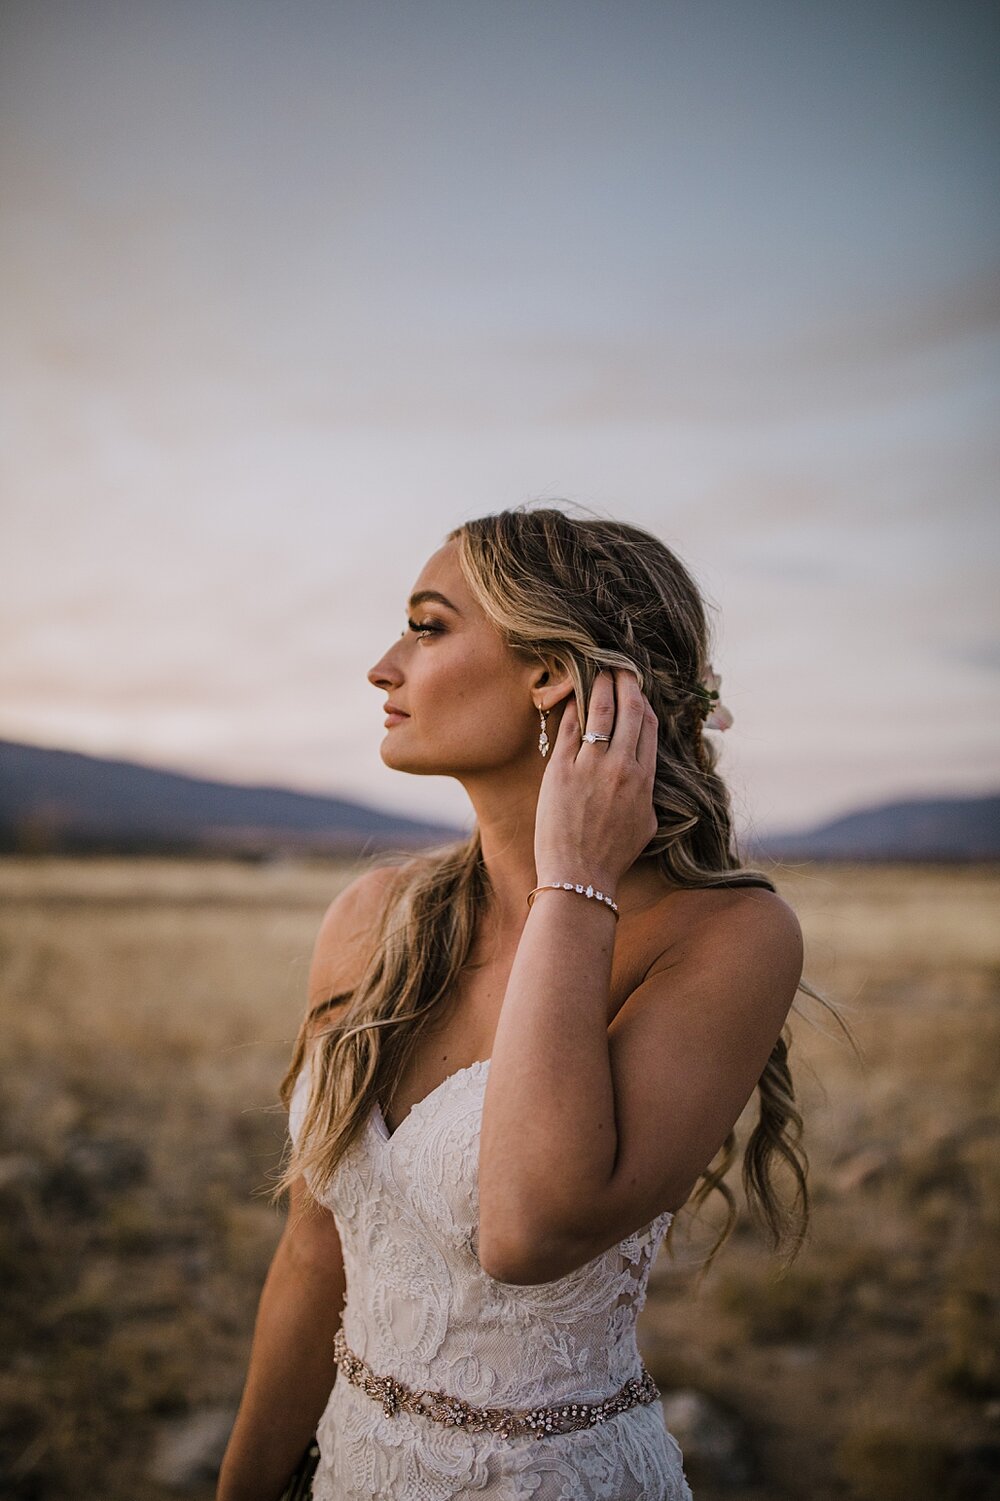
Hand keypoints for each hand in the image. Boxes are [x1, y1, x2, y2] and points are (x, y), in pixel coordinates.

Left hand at [534, 668, 658, 895]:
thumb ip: (647, 792)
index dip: (644, 702)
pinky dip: (572, 706)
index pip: (648, 726)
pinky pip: (569, 727)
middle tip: (620, 668)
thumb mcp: (646, 824)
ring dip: (600, 684)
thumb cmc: (612, 856)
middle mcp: (621, 767)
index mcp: (644, 779)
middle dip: (626, 683)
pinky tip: (571, 694)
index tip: (637, 691)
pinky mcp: (560, 770)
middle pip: (629, 710)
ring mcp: (590, 766)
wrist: (579, 876)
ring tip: (597, 670)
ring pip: (600, 710)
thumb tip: (643, 773)